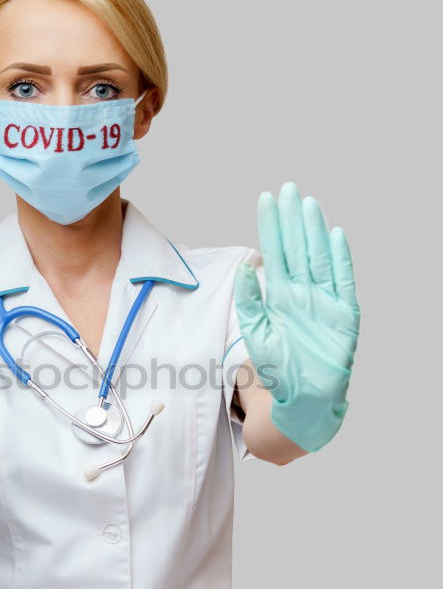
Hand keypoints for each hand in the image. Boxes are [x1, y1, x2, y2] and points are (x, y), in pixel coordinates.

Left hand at [234, 181, 359, 451]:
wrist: (303, 400)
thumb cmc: (279, 368)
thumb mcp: (256, 333)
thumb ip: (249, 301)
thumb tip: (244, 268)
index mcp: (281, 296)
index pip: (276, 252)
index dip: (272, 226)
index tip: (266, 199)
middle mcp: (303, 294)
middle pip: (298, 248)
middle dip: (292, 219)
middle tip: (287, 189)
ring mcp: (324, 301)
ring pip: (319, 258)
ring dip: (313, 231)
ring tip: (307, 204)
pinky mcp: (343, 314)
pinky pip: (342, 281)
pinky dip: (340, 259)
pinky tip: (335, 235)